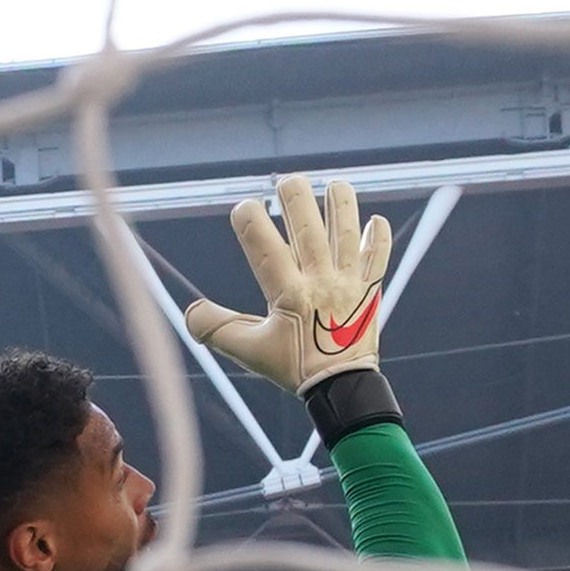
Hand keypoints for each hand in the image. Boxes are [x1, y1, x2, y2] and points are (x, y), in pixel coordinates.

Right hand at [189, 174, 398, 392]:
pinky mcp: (370, 292)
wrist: (342, 388)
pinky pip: (378, 259)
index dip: (252, 223)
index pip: (266, 249)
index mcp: (289, 295)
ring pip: (347, 236)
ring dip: (342, 208)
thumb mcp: (249, 352)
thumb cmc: (294, 368)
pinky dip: (379, 239)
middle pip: (309, 231)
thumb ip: (217, 330)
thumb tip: (190, 311)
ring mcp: (349, 284)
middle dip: (297, 200)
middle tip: (287, 182)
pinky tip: (376, 220)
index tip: (243, 208)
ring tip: (335, 185)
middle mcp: (320, 283)